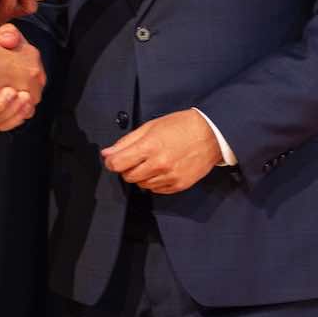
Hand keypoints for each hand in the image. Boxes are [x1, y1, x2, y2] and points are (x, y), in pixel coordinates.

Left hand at [101, 109, 222, 193]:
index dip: (111, 162)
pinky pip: (156, 190)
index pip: (117, 164)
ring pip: (141, 185)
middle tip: (135, 158)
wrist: (211, 134)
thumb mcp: (150, 127)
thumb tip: (107, 153)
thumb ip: (126, 142)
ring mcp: (170, 177)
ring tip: (151, 162)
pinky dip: (154, 182)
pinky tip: (161, 170)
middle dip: (126, 168)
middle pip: (128, 176)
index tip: (113, 159)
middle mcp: (159, 164)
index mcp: (149, 147)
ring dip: (141, 176)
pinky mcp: (179, 185)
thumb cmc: (180, 126)